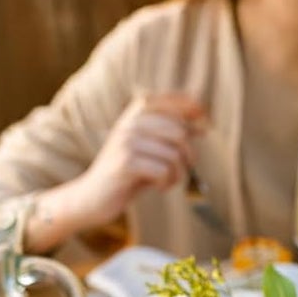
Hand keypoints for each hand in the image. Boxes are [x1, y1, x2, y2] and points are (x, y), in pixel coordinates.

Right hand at [63, 91, 206, 227]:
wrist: (93, 196)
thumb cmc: (129, 173)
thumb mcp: (151, 149)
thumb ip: (172, 136)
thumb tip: (203, 125)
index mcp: (136, 113)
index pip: (171, 100)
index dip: (192, 109)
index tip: (204, 127)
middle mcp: (131, 122)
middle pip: (179, 132)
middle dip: (188, 155)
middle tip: (183, 169)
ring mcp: (126, 141)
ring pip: (174, 154)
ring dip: (178, 174)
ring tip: (167, 181)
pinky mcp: (125, 162)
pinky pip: (163, 170)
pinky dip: (167, 183)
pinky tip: (158, 187)